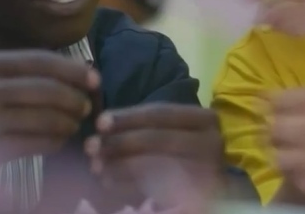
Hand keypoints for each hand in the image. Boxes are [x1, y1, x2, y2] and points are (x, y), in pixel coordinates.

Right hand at [0, 51, 98, 164]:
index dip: (74, 69)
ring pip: (46, 119)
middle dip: (75, 99)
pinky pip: (37, 144)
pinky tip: (58, 141)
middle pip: (47, 90)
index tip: (95, 79)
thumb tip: (83, 71)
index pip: (41, 60)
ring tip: (73, 125)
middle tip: (86, 107)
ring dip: (69, 123)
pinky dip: (56, 142)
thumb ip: (28, 73)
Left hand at [85, 104, 223, 208]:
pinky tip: (109, 182)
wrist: (213, 185)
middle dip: (120, 141)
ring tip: (96, 166)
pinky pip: (157, 187)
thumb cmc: (185, 153)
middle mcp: (212, 142)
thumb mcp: (173, 132)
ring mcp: (208, 170)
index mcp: (205, 119)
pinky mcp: (199, 193)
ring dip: (120, 165)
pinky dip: (129, 184)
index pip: (162, 112)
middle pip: (158, 138)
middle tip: (90, 146)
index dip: (129, 116)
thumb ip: (147, 126)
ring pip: (156, 163)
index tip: (99, 122)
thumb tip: (104, 123)